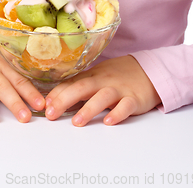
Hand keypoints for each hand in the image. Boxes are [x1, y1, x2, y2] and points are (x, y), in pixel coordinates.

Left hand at [44, 55, 160, 125]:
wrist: (149, 70)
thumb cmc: (118, 75)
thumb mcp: (98, 76)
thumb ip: (80, 86)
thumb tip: (55, 98)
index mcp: (93, 75)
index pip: (72, 82)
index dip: (57, 93)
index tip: (44, 104)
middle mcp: (104, 81)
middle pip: (82, 87)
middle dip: (65, 100)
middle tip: (51, 114)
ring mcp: (119, 90)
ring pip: (103, 97)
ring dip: (89, 109)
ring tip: (76, 122)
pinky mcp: (134, 99)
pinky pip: (126, 106)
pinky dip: (117, 114)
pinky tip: (109, 121)